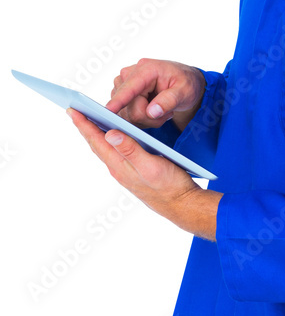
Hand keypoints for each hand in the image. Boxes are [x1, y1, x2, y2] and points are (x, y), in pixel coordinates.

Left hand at [65, 107, 222, 238]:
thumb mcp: (151, 165)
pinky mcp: (133, 173)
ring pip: (105, 149)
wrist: (181, 205)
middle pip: (97, 144)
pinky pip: (115, 153)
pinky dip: (109, 142)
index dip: (84, 125)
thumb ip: (131, 150)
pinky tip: (112, 137)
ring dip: (95, 134)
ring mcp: (125, 172)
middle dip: (85, 127)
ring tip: (88, 121)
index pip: (97, 141)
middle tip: (74, 111)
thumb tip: (110, 134)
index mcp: (120, 165)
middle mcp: (119, 169)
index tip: (72, 110)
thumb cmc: (169, 186)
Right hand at [106, 58, 206, 132]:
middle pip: (128, 108)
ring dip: (145, 119)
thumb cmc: (185, 83)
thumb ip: (169, 100)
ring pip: (126, 114)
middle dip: (148, 117)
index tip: (108, 110)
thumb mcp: (185, 91)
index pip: (129, 88)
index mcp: (146, 69)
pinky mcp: (120, 93)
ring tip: (160, 109)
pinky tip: (151, 110)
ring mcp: (122, 84)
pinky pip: (124, 115)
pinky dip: (140, 118)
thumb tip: (152, 111)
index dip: (119, 101)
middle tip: (165, 112)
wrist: (183, 82)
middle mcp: (129, 74)